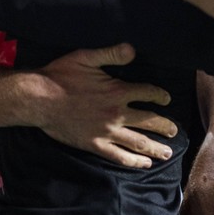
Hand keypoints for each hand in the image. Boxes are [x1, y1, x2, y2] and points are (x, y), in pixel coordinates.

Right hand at [32, 43, 177, 167]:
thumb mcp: (87, 57)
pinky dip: (134, 162)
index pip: (147, 93)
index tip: (166, 99)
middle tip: (175, 131)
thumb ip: (112, 54)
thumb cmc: (61, 75)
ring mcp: (107, 131)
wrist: (39, 99)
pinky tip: (144, 164)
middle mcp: (116, 113)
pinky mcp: (95, 145)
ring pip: (138, 141)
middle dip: (164, 126)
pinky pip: (119, 157)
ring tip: (167, 152)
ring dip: (155, 147)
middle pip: (148, 120)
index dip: (160, 95)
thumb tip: (133, 50)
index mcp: (117, 91)